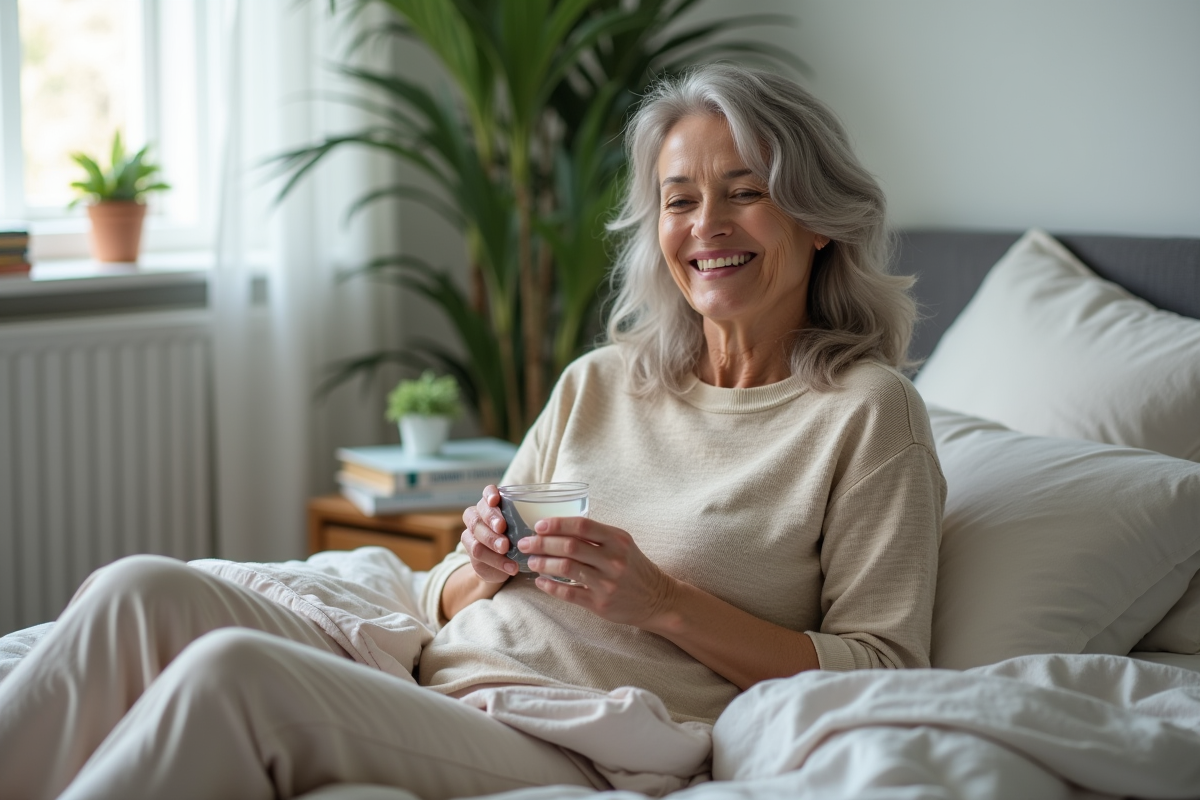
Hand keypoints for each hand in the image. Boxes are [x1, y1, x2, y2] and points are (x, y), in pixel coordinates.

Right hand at [460, 486, 519, 582]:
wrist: (505, 565)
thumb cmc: (518, 538)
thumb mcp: (525, 528)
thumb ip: (526, 522)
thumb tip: (543, 522)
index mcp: (491, 505)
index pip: (486, 493)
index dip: (489, 494)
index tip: (495, 500)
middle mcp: (478, 517)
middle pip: (478, 516)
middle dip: (491, 520)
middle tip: (502, 528)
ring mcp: (472, 535)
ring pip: (476, 537)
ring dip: (492, 542)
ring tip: (506, 549)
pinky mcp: (471, 553)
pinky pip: (478, 554)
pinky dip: (496, 561)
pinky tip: (510, 566)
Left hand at [517, 517, 675, 627]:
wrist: (657, 599)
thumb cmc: (634, 567)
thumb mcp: (622, 544)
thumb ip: (596, 536)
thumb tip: (558, 527)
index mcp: (618, 540)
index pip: (583, 526)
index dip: (557, 524)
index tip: (538, 525)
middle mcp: (613, 560)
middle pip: (570, 546)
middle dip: (542, 543)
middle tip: (525, 543)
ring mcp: (607, 583)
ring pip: (566, 568)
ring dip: (543, 563)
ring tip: (531, 561)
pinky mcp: (601, 604)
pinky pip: (569, 594)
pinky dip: (550, 587)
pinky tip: (540, 582)